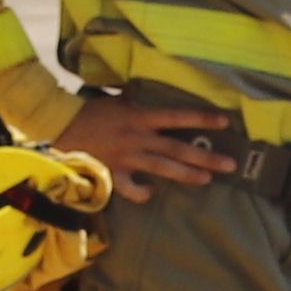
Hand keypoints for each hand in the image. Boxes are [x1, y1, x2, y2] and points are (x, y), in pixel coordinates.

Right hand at [56, 95, 241, 200]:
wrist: (59, 126)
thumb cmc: (89, 110)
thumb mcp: (118, 100)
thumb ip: (140, 102)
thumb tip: (158, 97)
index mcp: (139, 117)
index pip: (177, 117)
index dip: (201, 119)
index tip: (225, 123)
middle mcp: (138, 138)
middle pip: (178, 149)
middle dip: (206, 157)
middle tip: (230, 165)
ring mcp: (127, 159)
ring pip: (163, 169)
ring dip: (187, 175)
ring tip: (207, 180)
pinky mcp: (113, 174)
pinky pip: (132, 189)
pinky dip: (143, 193)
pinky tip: (152, 193)